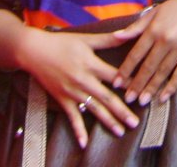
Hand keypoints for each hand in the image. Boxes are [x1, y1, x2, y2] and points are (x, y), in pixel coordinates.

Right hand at [15, 28, 139, 148]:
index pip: (114, 76)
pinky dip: (78, 130)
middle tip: (135, 123)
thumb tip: (126, 34)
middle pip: (107, 98)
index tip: (142, 92)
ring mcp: (72, 92)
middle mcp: (83, 80)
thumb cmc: (61, 43)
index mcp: (91, 63)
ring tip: (120, 131)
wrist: (34, 51)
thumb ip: (107, 40)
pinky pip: (72, 117)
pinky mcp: (63, 99)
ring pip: (93, 109)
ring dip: (107, 121)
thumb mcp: (85, 39)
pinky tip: (84, 143)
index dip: (129, 83)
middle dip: (122, 111)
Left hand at [111, 0, 176, 105]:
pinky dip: (171, 86)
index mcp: (154, 29)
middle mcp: (166, 40)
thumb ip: (136, 26)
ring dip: (151, 88)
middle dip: (136, 84)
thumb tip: (116, 36)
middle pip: (148, 66)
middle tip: (128, 99)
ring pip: (163, 72)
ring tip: (142, 101)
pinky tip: (163, 97)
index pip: (136, 53)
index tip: (116, 82)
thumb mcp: (155, 11)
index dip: (125, 69)